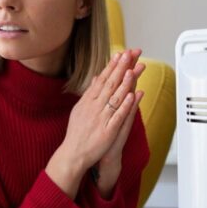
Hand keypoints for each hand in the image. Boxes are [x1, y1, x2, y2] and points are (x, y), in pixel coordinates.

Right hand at [45, 49, 144, 198]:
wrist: (73, 154)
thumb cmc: (77, 133)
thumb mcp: (80, 109)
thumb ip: (90, 94)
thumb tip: (96, 79)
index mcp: (88, 101)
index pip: (102, 79)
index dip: (112, 66)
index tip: (121, 53)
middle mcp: (94, 106)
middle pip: (110, 84)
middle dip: (121, 67)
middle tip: (131, 53)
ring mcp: (101, 118)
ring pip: (115, 97)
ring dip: (124, 82)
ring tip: (133, 69)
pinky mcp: (108, 130)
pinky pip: (118, 115)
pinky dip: (125, 105)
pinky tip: (132, 95)